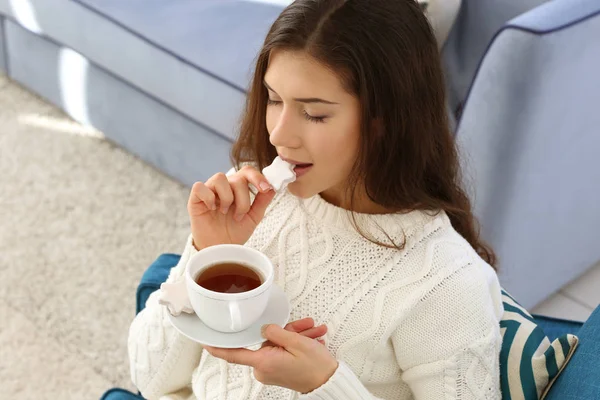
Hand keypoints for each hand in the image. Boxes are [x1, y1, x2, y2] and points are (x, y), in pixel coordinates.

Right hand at [188, 166, 275, 249]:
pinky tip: (211, 209)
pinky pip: (200, 187)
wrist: (220, 250)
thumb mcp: (254, 217)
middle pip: (237, 178)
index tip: (266, 188)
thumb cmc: (235, 232)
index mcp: (238, 188)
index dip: (257, 176)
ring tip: (225, 212)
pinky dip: (208, 197)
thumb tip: (272, 187)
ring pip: (220, 178)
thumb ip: (263, 201)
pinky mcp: (195, 198)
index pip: (247, 172)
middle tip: (239, 216)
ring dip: (227, 198)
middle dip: (243, 199)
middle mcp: (224, 186)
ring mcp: (209, 191)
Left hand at [204, 318, 337, 393]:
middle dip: (288, 330)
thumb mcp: (297, 342)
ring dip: (297, 336)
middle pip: (268, 340)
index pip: (234, 354)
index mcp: (264, 362)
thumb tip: (264, 328)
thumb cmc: (316, 367)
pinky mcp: (279, 369)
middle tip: (305, 328)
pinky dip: (297, 343)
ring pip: (279, 343)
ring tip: (314, 334)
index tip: (206, 340)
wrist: (329, 382)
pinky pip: (283, 350)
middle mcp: (264, 368)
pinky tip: (311, 340)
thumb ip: (276, 331)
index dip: (219, 347)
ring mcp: (271, 369)